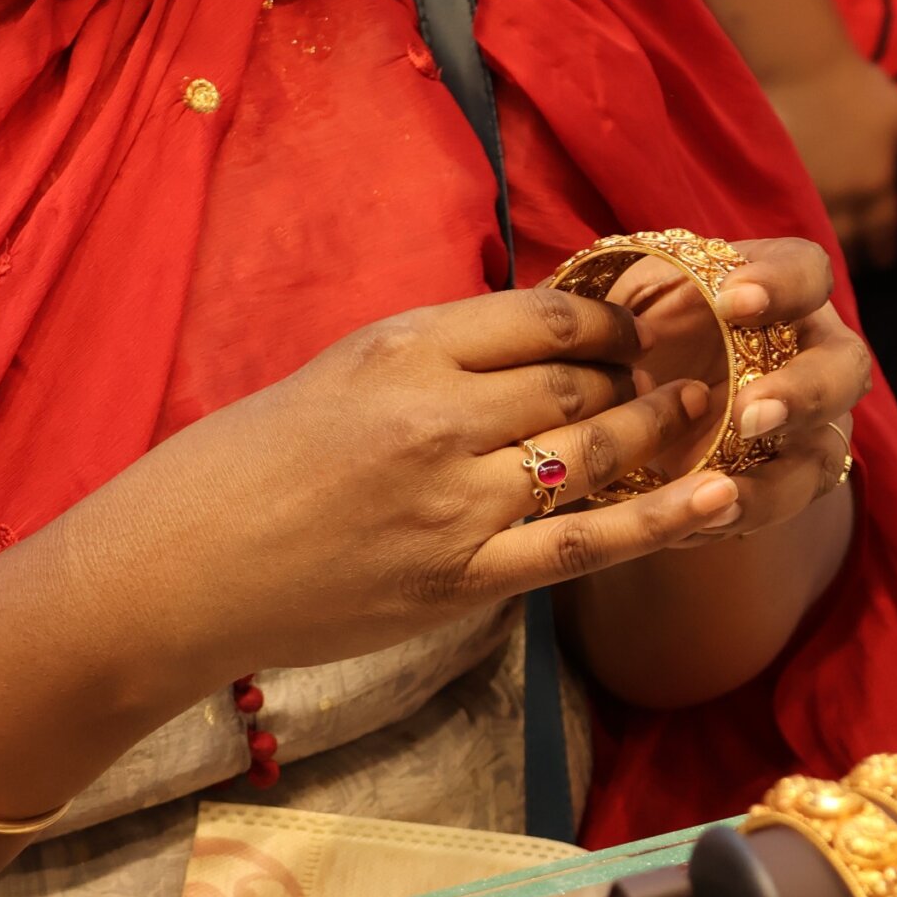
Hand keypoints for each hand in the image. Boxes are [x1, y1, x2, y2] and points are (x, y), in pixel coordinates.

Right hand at [61, 285, 747, 676]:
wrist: (177, 568)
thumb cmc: (250, 464)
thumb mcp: (340, 370)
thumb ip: (439, 352)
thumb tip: (538, 331)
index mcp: (402, 348)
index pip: (548, 316)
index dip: (614, 318)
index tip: (644, 322)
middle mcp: (435, 418)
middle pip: (582, 382)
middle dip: (645, 373)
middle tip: (690, 368)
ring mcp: (453, 503)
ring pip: (597, 454)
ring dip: (664, 432)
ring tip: (710, 415)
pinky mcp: (463, 580)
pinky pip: (586, 546)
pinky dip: (661, 521)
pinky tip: (719, 499)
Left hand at [603, 237, 874, 544]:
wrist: (643, 400)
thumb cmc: (637, 334)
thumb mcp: (624, 305)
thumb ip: (620, 304)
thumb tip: (580, 315)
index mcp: (779, 289)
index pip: (806, 271)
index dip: (782, 284)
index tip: (730, 301)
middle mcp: (813, 352)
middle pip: (844, 367)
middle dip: (804, 392)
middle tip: (749, 414)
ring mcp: (813, 420)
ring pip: (826, 446)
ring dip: (781, 471)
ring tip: (722, 489)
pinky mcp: (795, 476)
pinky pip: (787, 500)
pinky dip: (746, 512)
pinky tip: (702, 521)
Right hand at [762, 50, 896, 263]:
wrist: (803, 67)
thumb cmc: (859, 88)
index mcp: (876, 186)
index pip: (884, 233)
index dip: (886, 251)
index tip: (886, 261)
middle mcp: (843, 199)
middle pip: (850, 242)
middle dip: (856, 258)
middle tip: (858, 266)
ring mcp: (808, 192)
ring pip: (820, 233)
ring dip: (828, 246)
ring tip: (831, 254)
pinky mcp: (780, 180)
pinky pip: (793, 214)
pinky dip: (801, 225)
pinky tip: (801, 227)